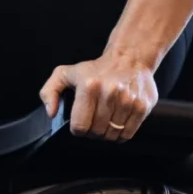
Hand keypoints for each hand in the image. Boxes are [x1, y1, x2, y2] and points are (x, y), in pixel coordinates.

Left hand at [39, 52, 158, 141]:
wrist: (129, 58)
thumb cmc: (96, 69)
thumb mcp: (65, 74)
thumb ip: (49, 92)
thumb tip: (52, 113)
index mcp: (89, 86)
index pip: (80, 125)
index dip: (78, 129)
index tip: (81, 122)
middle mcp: (110, 93)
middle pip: (96, 132)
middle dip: (92, 131)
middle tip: (94, 121)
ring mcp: (128, 101)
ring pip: (112, 135)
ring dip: (107, 133)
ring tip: (106, 120)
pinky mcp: (142, 107)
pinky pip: (128, 134)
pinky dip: (121, 134)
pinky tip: (118, 122)